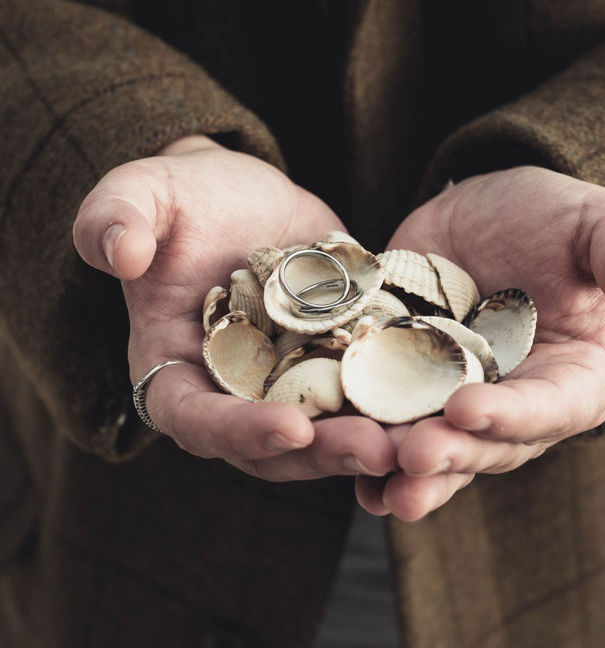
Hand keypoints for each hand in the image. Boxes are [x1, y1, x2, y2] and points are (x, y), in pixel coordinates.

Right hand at [73, 136, 394, 481]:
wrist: (241, 200)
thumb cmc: (182, 201)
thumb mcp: (141, 195)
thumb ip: (116, 219)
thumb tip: (119, 252)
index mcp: (175, 370)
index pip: (195, 420)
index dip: (238, 432)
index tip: (290, 428)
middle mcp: (232, 394)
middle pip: (273, 445)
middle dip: (324, 452)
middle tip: (378, 449)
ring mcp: (288, 386)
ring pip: (328, 432)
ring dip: (372, 440)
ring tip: (422, 439)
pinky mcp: (335, 365)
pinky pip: (366, 395)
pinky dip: (400, 404)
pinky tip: (444, 401)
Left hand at [356, 166, 604, 519]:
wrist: (478, 214)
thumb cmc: (549, 218)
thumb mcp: (596, 223)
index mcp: (570, 378)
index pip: (550, 408)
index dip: (513, 414)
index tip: (469, 407)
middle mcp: (516, 406)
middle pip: (489, 445)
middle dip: (452, 453)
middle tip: (413, 455)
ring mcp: (457, 404)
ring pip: (438, 452)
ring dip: (407, 473)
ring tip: (377, 485)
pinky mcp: (409, 391)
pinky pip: (391, 429)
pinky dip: (370, 455)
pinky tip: (343, 468)